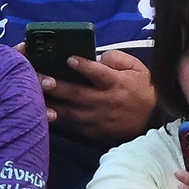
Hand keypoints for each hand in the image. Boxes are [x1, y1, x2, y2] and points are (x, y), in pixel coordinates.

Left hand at [44, 49, 158, 143]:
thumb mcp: (137, 68)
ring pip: (71, 112)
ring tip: (35, 98)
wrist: (152, 119)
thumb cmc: (142, 89)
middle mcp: (106, 101)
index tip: (69, 59)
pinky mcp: (95, 131)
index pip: (99, 73)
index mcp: (117, 83)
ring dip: (52, 105)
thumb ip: (117, 58)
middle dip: (58, 86)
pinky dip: (59, 120)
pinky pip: (73, 126)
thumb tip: (97, 57)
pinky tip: (46, 112)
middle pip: (78, 94)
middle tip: (41, 80)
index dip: (84, 66)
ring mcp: (99, 118)